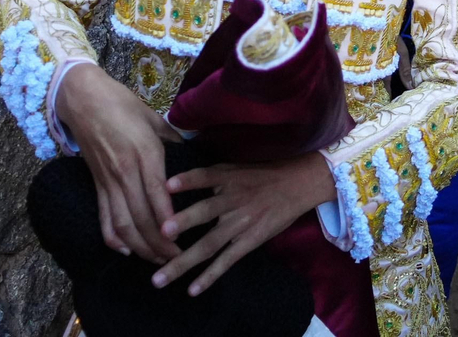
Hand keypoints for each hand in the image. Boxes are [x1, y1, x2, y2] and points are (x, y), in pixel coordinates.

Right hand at [55, 63, 181, 263]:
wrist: (83, 99)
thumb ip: (174, 138)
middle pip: (141, 218)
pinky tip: (127, 250)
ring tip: (156, 261)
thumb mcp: (154, 118)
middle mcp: (125, 172)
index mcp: (144, 154)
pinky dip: (113, 238)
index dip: (168, 222)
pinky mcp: (96, 185)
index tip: (182, 240)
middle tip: (176, 259)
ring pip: (122, 224)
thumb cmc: (122, 104)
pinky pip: (103, 217)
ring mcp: (108, 181)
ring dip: (139, 247)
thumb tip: (192, 150)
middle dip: (158, 244)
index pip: (157, 196)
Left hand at [153, 152, 335, 295]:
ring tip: (160, 277)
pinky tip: (192, 289)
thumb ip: (210, 176)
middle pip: (205, 212)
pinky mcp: (250, 240)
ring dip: (185, 261)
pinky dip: (210, 275)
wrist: (297, 185)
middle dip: (184, 222)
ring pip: (210, 243)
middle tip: (161, 233)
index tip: (167, 186)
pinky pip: (228, 260)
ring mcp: (242, 223)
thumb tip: (173, 181)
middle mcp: (234, 200)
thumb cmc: (261, 176)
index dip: (188, 180)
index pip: (206, 177)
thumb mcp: (236, 168)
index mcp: (229, 178)